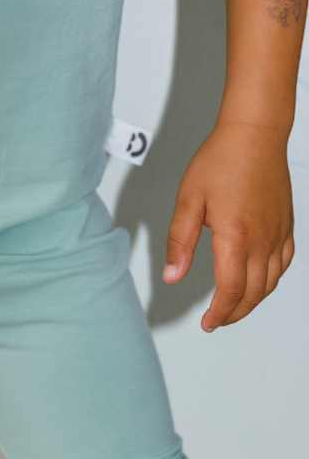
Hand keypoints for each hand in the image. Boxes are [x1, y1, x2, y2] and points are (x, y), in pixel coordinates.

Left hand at [161, 122, 294, 331]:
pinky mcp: (287, 225)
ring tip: (234, 305)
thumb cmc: (221, 160)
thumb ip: (179, 241)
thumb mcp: (189, 199)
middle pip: (254, 294)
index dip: (219, 313)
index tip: (207, 323)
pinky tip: (261, 278)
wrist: (254, 135)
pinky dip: (272, 279)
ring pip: (271, 282)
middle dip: (235, 312)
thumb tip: (172, 275)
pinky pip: (285, 263)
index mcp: (235, 237)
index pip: (231, 291)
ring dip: (253, 300)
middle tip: (217, 319)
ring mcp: (278, 234)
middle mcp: (262, 241)